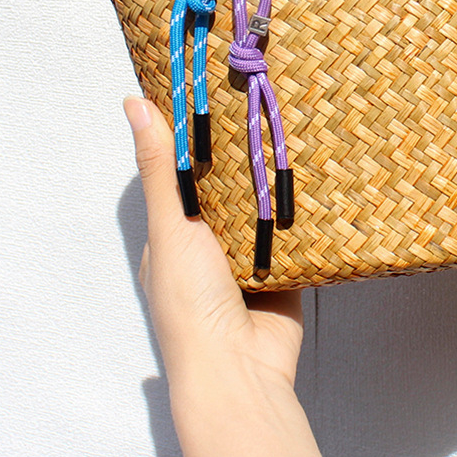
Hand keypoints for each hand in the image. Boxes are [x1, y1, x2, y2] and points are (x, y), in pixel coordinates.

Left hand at [124, 96, 338, 456]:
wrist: (240, 369)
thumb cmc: (190, 301)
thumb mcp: (172, 226)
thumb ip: (161, 169)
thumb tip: (134, 104)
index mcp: (176, 231)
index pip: (183, 170)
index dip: (197, 132)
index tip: (217, 86)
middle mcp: (211, 239)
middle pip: (229, 182)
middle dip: (245, 149)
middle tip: (269, 96)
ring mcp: (250, 252)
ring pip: (265, 201)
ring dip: (277, 174)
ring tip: (299, 120)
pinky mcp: (286, 264)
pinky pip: (296, 226)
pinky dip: (305, 205)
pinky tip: (322, 169)